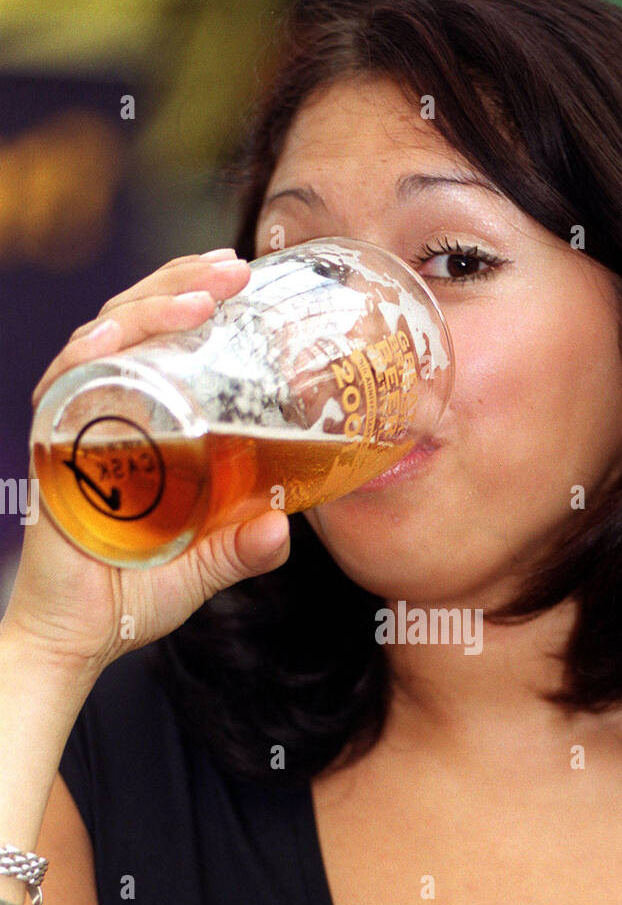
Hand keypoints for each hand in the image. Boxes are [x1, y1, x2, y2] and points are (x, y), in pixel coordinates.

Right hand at [4, 251, 290, 677]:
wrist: (81, 635)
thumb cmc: (134, 592)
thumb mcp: (206, 565)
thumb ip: (243, 547)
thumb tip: (286, 528)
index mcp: (143, 422)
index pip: (164, 337)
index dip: (195, 296)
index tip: (245, 277)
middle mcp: (106, 410)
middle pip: (136, 320)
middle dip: (183, 282)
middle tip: (237, 269)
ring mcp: (75, 423)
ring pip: (104, 337)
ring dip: (150, 307)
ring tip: (203, 295)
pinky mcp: (52, 447)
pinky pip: (62, 385)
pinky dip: (88, 355)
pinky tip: (116, 336)